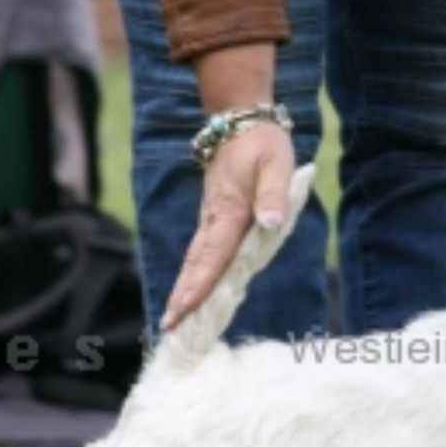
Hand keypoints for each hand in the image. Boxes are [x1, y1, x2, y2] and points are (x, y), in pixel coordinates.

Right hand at [161, 123, 294, 329]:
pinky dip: (193, 273)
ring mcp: (211, 219)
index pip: (212, 255)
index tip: (184, 308)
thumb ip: (273, 196)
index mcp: (229, 211)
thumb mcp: (276, 166)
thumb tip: (269, 224)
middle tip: (169, 326)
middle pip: (196, 264)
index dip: (199, 284)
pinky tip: (189, 291)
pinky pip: (202, 251)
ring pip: (195, 259)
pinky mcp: (214, 217)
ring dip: (184, 288)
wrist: (241, 120)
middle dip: (182, 296)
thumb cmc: (263, 145)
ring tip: (173, 317)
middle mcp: (215, 219)